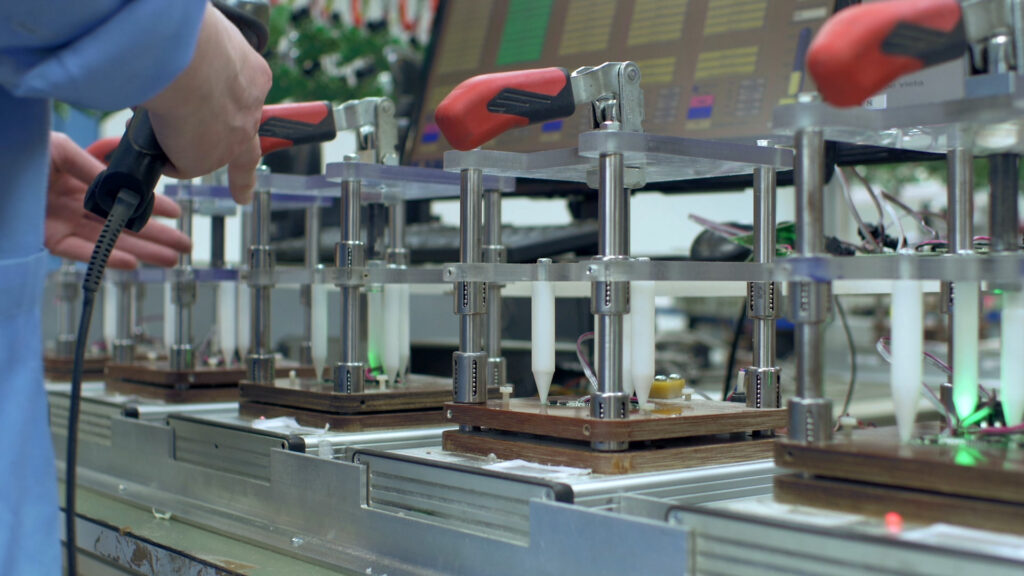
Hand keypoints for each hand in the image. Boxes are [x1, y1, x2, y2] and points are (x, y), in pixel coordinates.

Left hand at [45, 132, 190, 269]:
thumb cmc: (18, 152)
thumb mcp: (60, 149)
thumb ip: (90, 166)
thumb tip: (122, 184)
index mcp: (79, 181)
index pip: (124, 197)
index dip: (152, 206)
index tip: (177, 213)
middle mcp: (76, 205)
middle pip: (123, 225)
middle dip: (157, 237)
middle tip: (185, 246)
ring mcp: (64, 224)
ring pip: (110, 242)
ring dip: (142, 252)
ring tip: (171, 259)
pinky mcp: (48, 239)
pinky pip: (82, 251)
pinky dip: (106, 258)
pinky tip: (132, 263)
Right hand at [144, 3, 271, 203]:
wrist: (188, 62)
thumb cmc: (193, 41)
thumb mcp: (209, 45)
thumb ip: (200, 64)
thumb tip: (176, 75)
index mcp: (252, 79)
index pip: (249, 101)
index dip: (242, 111)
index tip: (245, 122)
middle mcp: (248, 114)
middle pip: (247, 149)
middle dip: (244, 175)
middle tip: (243, 194)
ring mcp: (229, 142)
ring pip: (202, 155)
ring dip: (178, 148)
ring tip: (159, 123)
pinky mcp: (202, 161)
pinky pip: (174, 161)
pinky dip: (159, 150)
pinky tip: (153, 128)